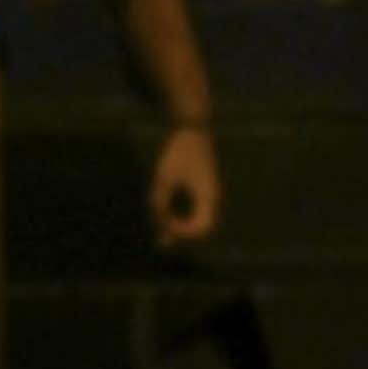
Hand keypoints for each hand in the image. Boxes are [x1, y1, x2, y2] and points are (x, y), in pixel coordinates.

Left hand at [148, 126, 218, 248]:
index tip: (165, 223)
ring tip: (160, 236)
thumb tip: (157, 223)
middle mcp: (211, 198)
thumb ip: (159, 203)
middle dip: (181, 236)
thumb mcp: (163, 178)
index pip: (201, 229)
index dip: (182, 233)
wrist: (190, 126)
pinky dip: (179, 218)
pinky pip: (193, 211)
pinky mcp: (200, 188)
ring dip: (179, 229)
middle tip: (160, 241)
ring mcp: (207, 193)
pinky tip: (163, 217)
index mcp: (208, 196)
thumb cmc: (178, 151)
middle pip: (200, 229)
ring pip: (196, 221)